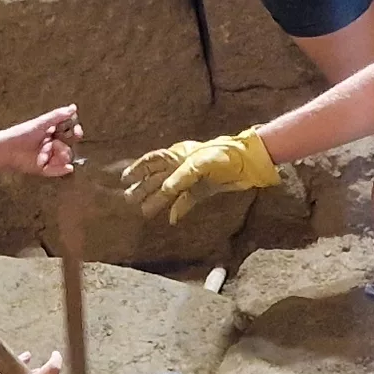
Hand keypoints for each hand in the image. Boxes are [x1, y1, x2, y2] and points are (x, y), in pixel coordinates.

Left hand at [4, 105, 82, 178]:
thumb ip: (58, 116)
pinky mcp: (44, 169)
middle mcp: (52, 144)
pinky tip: (67, 168)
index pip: (69, 131)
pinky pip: (58, 171)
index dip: (75, 130)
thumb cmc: (21, 134)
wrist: (7, 150)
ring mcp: (49, 157)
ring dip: (61, 155)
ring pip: (65, 157)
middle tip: (66, 142)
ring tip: (47, 153)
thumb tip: (74, 107)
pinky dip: (62, 170)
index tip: (76, 130)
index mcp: (51, 132)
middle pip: (69, 144)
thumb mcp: (41, 123)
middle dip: (68, 143)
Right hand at [120, 128, 280, 220]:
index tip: (125, 179)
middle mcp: (182, 166)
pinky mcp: (204, 190)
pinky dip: (179, 209)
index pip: (153, 161)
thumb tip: (164, 190)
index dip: (138, 169)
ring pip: (170, 191)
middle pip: (158, 177)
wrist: (249, 163)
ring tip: (144, 211)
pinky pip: (187, 200)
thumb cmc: (224, 156)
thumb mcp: (201, 163)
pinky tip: (171, 219)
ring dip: (157, 200)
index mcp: (179, 154)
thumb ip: (182, 176)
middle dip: (143, 187)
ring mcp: (193, 179)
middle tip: (129, 199)